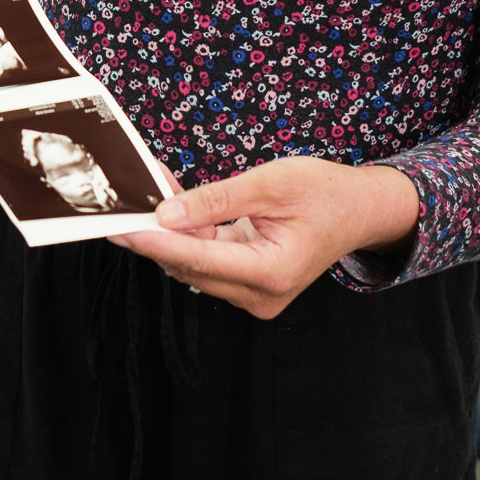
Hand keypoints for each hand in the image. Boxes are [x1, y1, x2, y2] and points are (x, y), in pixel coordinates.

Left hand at [114, 157, 419, 318]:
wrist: (360, 209)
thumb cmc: (323, 192)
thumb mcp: (269, 184)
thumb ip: (215, 201)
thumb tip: (166, 215)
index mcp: (271, 273)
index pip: (198, 259)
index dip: (155, 243)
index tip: (120, 229)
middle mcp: (261, 295)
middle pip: (192, 266)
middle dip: (158, 233)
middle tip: (125, 200)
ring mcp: (256, 295)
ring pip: (196, 264)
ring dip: (172, 231)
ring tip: (149, 192)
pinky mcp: (251, 285)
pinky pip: (210, 259)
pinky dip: (191, 234)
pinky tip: (175, 204)